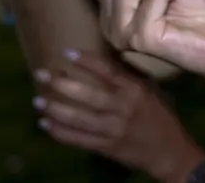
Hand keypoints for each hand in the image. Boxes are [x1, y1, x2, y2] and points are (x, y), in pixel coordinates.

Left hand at [35, 50, 204, 182]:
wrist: (168, 151)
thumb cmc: (160, 116)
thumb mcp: (150, 92)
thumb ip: (129, 79)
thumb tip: (105, 62)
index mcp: (135, 91)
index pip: (107, 71)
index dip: (86, 61)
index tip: (66, 52)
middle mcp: (123, 108)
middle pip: (87, 95)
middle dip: (61, 84)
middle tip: (39, 74)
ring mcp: (113, 129)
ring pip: (77, 118)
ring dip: (54, 108)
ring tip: (37, 100)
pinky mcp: (106, 147)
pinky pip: (77, 139)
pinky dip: (59, 132)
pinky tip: (45, 124)